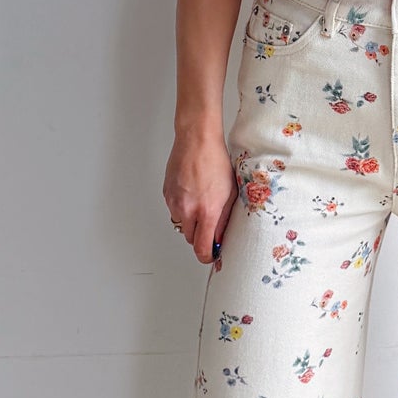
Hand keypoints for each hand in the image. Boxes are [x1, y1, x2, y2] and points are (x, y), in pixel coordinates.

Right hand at [165, 129, 237, 263]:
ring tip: (201, 202)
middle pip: (191, 239)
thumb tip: (219, 238)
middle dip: (201, 236)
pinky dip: (183, 208)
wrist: (197, 141)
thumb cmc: (215, 161)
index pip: (202, 248)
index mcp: (206, 212)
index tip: (211, 256)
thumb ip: (224, 220)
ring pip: (182, 224)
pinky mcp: (167, 195)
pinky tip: (192, 193)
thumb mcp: (230, 193)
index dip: (206, 256)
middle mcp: (188, 210)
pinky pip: (175, 210)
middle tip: (210, 224)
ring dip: (191, 221)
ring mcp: (174, 202)